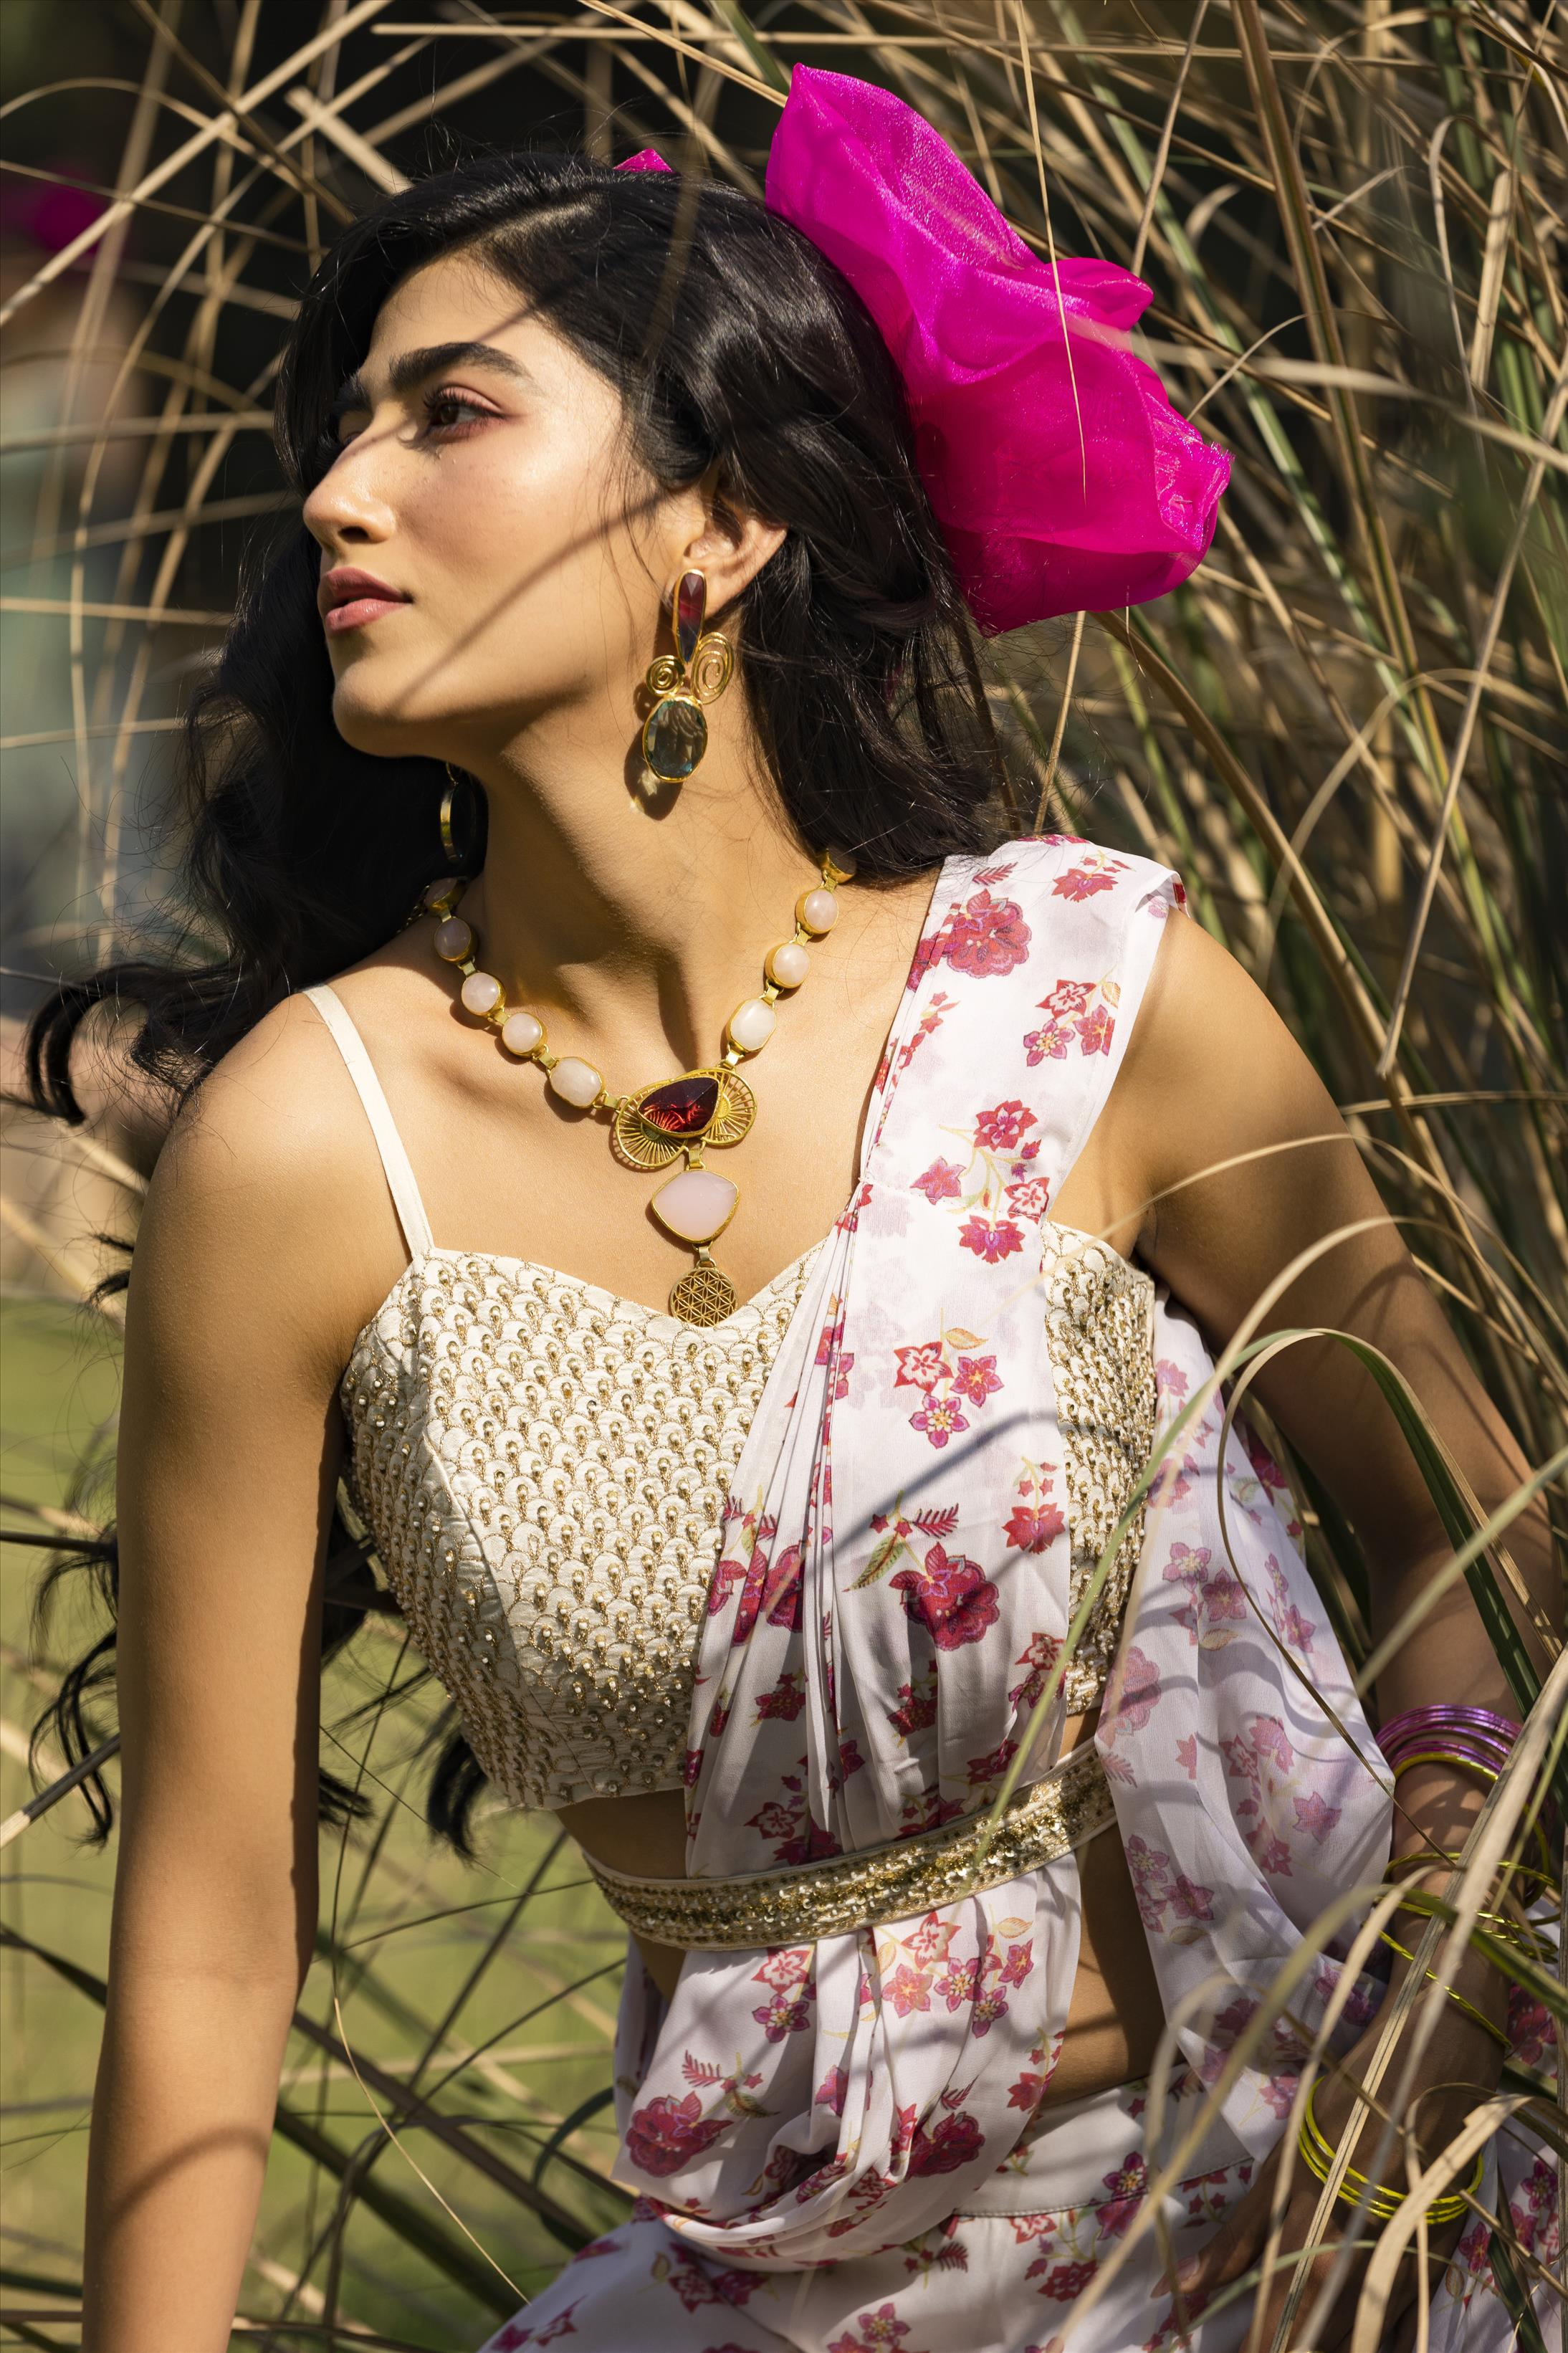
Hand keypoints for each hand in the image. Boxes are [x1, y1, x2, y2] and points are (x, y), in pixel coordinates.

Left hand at [1173, 2005, 1501, 2352]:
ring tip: (1284, 2337)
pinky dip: (1362, 2346)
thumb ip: (1234, 2240)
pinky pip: (1390, 2342)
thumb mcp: (1281, 2168)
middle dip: (1271, 2350)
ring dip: (1313, 2346)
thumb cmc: (1343, 2115)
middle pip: (1304, 2350)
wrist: (1429, 2079)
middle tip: (1243, 2347)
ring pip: (1349, 2350)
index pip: (1267, 2341)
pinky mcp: (1429, 2282)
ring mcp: (1396, 2289)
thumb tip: (1176, 2290)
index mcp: (1308, 2256)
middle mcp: (1353, 2287)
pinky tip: (1337, 2338)